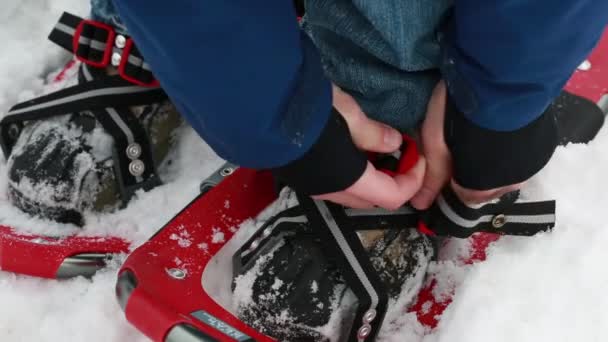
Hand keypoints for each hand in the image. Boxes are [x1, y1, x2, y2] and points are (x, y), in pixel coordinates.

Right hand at [312, 85, 425, 209]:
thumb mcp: (350, 115)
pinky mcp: (302, 178)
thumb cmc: (310, 112)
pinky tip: (353, 151)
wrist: (260, 111)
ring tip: (378, 151)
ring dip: (372, 179)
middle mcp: (331, 190)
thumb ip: (374, 134)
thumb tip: (393, 143)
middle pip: (374, 200)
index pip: (392, 196)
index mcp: (348, 179)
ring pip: (354, 194)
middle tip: (401, 155)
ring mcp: (314, 187)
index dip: (412, 181)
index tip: (419, 158)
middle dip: (393, 182)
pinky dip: (352, 175)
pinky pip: (335, 186)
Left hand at [410, 80, 520, 208]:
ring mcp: (531, 165)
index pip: (464, 197)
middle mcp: (511, 183)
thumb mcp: (436, 142)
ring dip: (492, 162)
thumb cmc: (459, 111)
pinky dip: (509, 150)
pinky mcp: (544, 146)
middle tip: (461, 143)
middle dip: (472, 172)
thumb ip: (431, 177)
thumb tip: (420, 205)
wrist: (502, 75)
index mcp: (482, 187)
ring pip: (505, 174)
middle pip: (486, 188)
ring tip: (479, 136)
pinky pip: (521, 158)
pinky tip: (499, 132)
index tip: (445, 160)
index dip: (451, 180)